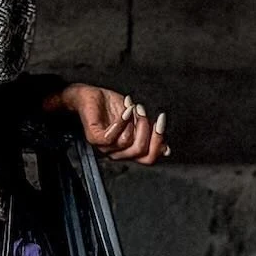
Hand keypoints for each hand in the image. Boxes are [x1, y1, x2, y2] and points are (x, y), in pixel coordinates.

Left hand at [51, 83, 167, 163]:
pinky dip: (121, 122)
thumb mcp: (137, 120)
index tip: (161, 122)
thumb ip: (149, 134)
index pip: (149, 158)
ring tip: (133, 107)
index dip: (158, 143)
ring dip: (134, 120)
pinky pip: (111, 137)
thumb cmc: (111, 107)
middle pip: (140, 152)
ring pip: (128, 142)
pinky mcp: (95, 138)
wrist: (90, 96)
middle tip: (144, 111)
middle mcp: (117, 152)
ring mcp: (105, 147)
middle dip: (148, 129)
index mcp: (128, 151)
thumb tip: (166, 149)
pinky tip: (126, 110)